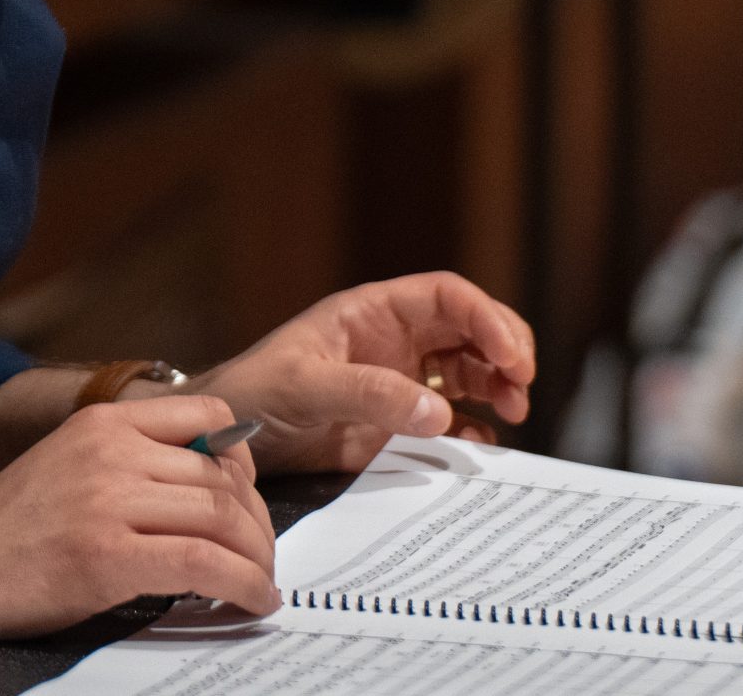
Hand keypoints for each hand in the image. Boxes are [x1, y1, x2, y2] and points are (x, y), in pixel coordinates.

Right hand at [0, 393, 280, 651]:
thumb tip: (205, 483)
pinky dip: (242, 583)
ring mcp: (109, 502)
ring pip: (220, 517)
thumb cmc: (7, 531)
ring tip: (261, 579)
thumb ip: (128, 461)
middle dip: (257, 520)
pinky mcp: (108, 556)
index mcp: (103, 423)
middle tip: (262, 551)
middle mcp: (111, 452)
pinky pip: (203, 563)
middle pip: (221, 475)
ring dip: (256, 554)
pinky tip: (253, 599)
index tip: (248, 494)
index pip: (207, 413)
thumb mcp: (68, 464)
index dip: (244, 457)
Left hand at [188, 272, 534, 475]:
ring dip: (498, 387)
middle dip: (505, 351)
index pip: (448, 298)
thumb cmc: (253, 392)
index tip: (510, 356)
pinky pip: (450, 421)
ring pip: (470, 373)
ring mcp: (400, 383)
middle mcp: (396, 342)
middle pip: (472, 330)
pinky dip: (472, 429)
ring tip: (512, 413)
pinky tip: (477, 444)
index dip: (487, 319)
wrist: (222, 441)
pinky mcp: (395, 426)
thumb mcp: (304, 385)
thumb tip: (438, 412)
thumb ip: (369, 394)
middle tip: (520, 388)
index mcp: (375, 313)